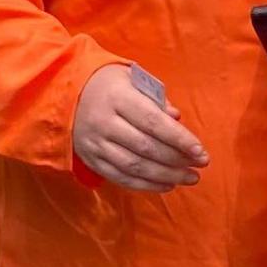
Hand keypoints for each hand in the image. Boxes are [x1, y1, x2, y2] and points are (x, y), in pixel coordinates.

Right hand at [73, 64, 207, 192]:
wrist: (66, 95)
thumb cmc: (110, 86)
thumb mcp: (133, 81)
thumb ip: (156, 99)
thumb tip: (176, 118)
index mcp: (118, 97)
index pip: (153, 122)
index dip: (179, 139)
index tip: (200, 151)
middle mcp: (104, 122)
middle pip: (145, 147)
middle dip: (177, 160)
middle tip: (199, 166)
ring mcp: (95, 144)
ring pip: (134, 166)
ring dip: (165, 176)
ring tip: (189, 178)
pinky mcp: (91, 160)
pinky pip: (120, 178)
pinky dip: (146, 185)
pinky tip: (167, 185)